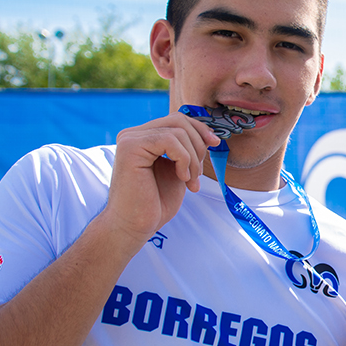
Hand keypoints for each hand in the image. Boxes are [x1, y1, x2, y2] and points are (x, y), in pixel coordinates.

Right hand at [100, 112, 219, 249]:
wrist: (135, 225)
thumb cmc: (155, 203)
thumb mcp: (178, 170)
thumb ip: (187, 151)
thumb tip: (208, 134)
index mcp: (143, 138)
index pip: (177, 120)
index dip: (199, 129)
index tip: (215, 143)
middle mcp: (133, 134)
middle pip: (178, 120)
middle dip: (198, 145)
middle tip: (198, 174)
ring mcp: (130, 139)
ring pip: (178, 131)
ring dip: (193, 158)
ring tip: (190, 181)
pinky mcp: (130, 147)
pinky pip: (169, 140)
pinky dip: (184, 159)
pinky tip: (181, 178)